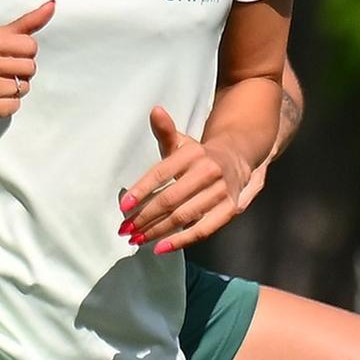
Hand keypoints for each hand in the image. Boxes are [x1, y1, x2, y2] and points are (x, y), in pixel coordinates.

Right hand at [0, 0, 52, 125]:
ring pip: (24, 88)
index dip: (24, 52)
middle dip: (20, 72)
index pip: (30, 45)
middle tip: (1, 73)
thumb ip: (24, 24)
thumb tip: (52, 6)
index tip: (9, 56)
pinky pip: (14, 106)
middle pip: (30, 68)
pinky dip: (6, 105)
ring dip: (14, 89)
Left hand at [119, 106, 246, 254]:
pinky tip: (161, 248)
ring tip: (137, 240)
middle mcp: (209, 172)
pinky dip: (182, 240)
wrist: (236, 158)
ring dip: (158, 231)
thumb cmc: (198, 155)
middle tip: (125, 229)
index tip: (123, 206)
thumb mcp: (181, 143)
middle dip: (145, 216)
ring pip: (185, 215)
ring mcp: (222, 191)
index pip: (162, 173)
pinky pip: (204, 228)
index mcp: (193, 154)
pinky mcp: (230, 208)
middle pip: (171, 198)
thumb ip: (165, 131)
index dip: (141, 190)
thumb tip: (155, 111)